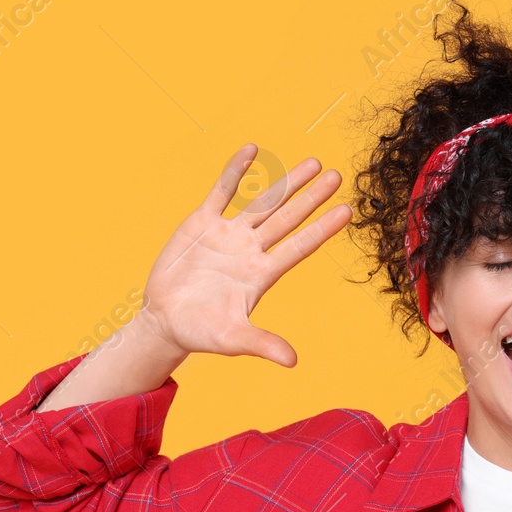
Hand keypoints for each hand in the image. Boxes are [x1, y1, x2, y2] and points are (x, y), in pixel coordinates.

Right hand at [137, 144, 349, 366]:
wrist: (165, 321)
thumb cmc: (200, 333)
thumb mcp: (232, 339)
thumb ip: (261, 344)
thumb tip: (292, 361)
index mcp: (262, 274)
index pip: (299, 246)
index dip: (323, 229)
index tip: (347, 211)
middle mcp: (251, 250)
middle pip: (287, 218)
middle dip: (311, 197)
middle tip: (337, 175)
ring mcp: (228, 234)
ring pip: (262, 202)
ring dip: (286, 182)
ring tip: (313, 162)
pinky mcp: (202, 223)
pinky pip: (221, 192)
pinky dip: (235, 172)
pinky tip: (251, 151)